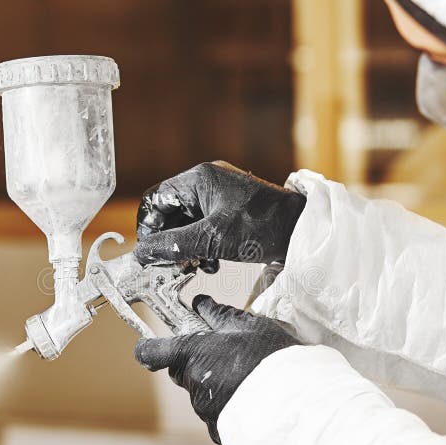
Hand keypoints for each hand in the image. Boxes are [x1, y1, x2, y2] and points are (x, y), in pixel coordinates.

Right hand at [134, 162, 305, 271]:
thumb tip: (142, 253)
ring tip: (195, 266)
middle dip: (169, 241)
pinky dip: (202, 246)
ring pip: (187, 223)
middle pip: (170, 212)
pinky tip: (211, 263)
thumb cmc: (262, 227)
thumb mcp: (212, 239)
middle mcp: (206, 182)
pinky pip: (204, 227)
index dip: (148, 228)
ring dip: (186, 247)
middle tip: (174, 265)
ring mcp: (219, 195)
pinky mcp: (230, 210)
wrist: (303, 230)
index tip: (151, 252)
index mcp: (198, 179)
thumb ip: (173, 246)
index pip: (155, 199)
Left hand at [134, 294, 300, 443]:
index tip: (153, 345)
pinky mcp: (220, 430)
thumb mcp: (248, 326)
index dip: (150, 348)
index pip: (150, 353)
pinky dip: (229, 406)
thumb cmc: (270, 357)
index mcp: (191, 354)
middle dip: (198, 363)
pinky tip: (252, 399)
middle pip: (182, 372)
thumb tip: (201, 304)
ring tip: (248, 379)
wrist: (295, 401)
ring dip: (216, 385)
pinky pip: (217, 416)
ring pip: (201, 394)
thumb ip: (218, 315)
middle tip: (226, 356)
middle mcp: (192, 384)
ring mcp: (205, 410)